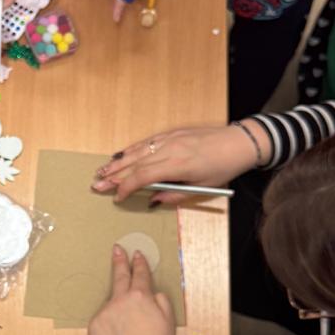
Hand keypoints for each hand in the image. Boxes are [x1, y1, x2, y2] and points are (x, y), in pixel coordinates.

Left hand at [88, 247, 175, 334]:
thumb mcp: (169, 321)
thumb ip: (160, 301)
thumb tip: (152, 294)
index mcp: (140, 296)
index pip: (140, 275)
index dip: (139, 263)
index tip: (136, 254)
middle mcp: (120, 301)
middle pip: (120, 278)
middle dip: (119, 262)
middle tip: (117, 250)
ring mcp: (104, 313)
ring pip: (112, 307)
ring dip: (118, 313)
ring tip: (130, 333)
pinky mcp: (93, 327)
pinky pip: (103, 322)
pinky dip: (110, 327)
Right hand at [92, 121, 263, 202]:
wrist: (238, 142)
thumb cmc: (223, 167)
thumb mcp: (201, 188)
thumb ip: (174, 195)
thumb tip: (152, 201)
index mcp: (177, 165)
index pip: (143, 177)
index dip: (126, 188)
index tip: (117, 197)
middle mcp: (169, 149)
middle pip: (135, 164)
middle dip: (114, 176)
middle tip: (96, 184)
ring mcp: (169, 139)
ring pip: (137, 151)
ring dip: (118, 162)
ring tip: (101, 171)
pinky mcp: (171, 133)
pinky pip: (146, 142)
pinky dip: (131, 150)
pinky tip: (120, 156)